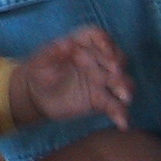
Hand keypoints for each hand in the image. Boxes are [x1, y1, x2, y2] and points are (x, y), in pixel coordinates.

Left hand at [13, 27, 132, 128]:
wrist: (36, 96)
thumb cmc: (38, 71)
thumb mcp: (39, 61)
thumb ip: (52, 52)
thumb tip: (67, 43)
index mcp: (80, 44)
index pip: (97, 36)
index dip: (105, 41)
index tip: (106, 51)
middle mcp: (96, 60)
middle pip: (116, 58)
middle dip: (118, 65)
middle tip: (115, 73)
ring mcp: (101, 80)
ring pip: (121, 81)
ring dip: (125, 87)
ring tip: (124, 97)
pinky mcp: (102, 100)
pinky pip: (115, 106)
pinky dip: (121, 114)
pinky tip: (122, 123)